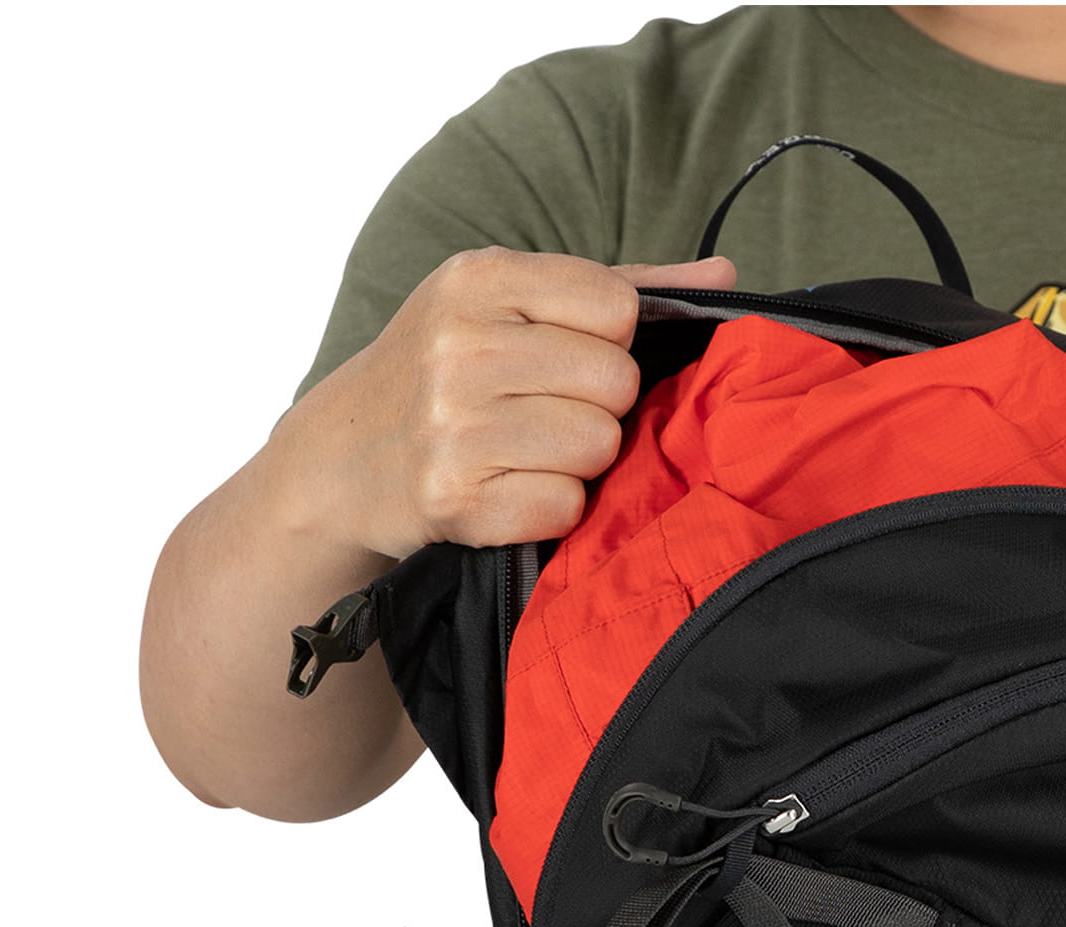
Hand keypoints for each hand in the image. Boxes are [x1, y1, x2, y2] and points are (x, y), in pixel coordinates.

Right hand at [270, 248, 736, 560]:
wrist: (340, 462)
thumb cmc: (444, 377)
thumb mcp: (508, 307)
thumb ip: (622, 289)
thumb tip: (725, 276)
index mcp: (479, 278)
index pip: (617, 308)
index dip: (612, 343)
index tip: (571, 358)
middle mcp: (461, 344)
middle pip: (616, 382)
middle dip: (600, 408)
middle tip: (550, 415)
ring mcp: (453, 424)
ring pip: (598, 447)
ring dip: (580, 464)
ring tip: (530, 454)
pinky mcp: (455, 499)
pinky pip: (565, 507)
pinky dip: (552, 511)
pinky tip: (512, 493)